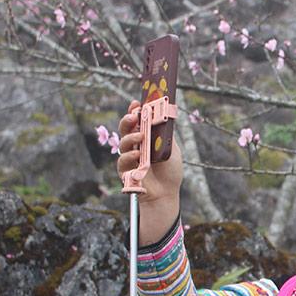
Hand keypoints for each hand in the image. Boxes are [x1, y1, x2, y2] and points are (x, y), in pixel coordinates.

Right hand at [116, 99, 184, 243]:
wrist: (167, 193)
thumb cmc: (170, 171)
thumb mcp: (172, 149)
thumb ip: (166, 134)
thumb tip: (163, 116)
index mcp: (145, 138)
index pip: (136, 121)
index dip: (134, 111)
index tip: (137, 103)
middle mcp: (135, 145)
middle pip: (125, 129)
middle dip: (128, 120)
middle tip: (134, 116)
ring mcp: (129, 157)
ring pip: (123, 143)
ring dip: (130, 137)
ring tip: (140, 136)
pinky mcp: (125, 171)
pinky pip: (122, 161)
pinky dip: (129, 156)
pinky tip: (137, 155)